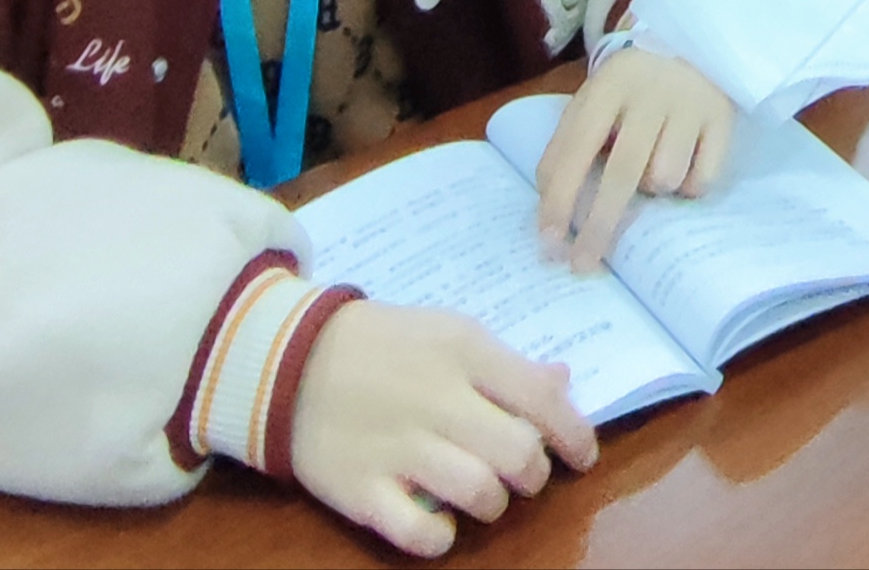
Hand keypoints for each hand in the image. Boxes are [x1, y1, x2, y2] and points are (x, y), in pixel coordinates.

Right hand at [288, 300, 596, 557]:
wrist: (287, 358)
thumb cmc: (383, 344)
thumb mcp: (448, 332)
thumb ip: (506, 363)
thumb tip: (563, 383)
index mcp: (462, 351)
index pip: (540, 398)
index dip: (574, 434)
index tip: (582, 456)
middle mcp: (435, 398)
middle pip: (518, 453)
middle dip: (534, 474)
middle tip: (522, 474)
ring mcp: (396, 447)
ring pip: (480, 493)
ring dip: (493, 503)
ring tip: (482, 494)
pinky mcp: (361, 489)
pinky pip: (421, 533)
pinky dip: (441, 536)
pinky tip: (439, 519)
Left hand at [530, 46, 732, 271]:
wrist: (694, 44)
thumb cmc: (631, 89)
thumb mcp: (594, 104)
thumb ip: (569, 148)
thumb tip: (551, 216)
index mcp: (609, 84)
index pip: (577, 147)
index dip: (560, 198)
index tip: (549, 243)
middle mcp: (651, 92)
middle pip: (623, 172)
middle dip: (599, 226)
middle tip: (583, 265)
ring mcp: (691, 103)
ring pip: (665, 179)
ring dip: (654, 189)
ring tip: (654, 164)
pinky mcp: (723, 118)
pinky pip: (702, 181)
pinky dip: (689, 185)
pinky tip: (686, 160)